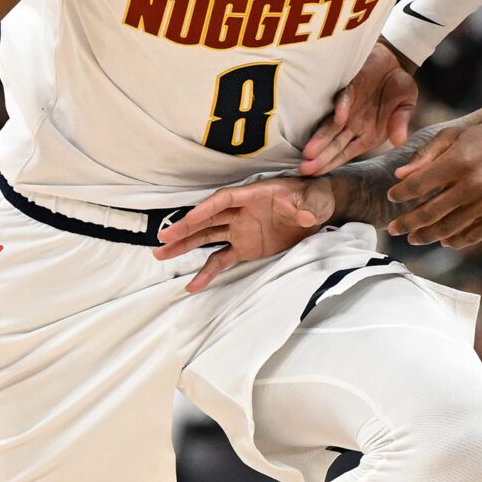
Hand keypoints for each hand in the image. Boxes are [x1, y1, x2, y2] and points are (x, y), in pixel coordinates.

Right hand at [152, 176, 338, 290]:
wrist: (320, 210)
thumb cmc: (316, 198)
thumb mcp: (315, 200)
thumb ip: (306, 207)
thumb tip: (302, 214)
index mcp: (254, 195)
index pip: (225, 200)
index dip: (207, 208)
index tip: (189, 219)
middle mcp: (241, 211)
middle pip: (208, 219)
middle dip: (186, 228)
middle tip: (163, 238)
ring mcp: (241, 229)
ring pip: (207, 237)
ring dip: (185, 245)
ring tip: (161, 254)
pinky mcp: (245, 247)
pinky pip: (222, 260)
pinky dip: (208, 272)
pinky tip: (193, 286)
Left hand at [299, 44, 418, 173]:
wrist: (393, 60)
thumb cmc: (399, 88)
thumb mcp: (406, 106)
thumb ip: (401, 123)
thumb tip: (399, 141)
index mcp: (367, 134)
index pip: (345, 153)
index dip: (332, 163)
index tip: (317, 174)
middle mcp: (353, 124)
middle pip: (334, 144)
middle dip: (320, 157)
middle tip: (305, 169)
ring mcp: (348, 108)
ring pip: (332, 127)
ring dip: (320, 139)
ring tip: (308, 154)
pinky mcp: (348, 88)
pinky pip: (345, 99)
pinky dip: (342, 109)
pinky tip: (339, 119)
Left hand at [386, 102, 481, 247]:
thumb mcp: (454, 135)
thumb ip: (425, 155)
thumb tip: (399, 176)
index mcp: (458, 161)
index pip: (418, 185)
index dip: (401, 194)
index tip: (392, 197)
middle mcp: (474, 184)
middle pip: (430, 212)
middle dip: (407, 223)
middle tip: (393, 229)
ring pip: (449, 229)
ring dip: (427, 236)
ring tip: (414, 238)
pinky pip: (473, 235)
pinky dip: (455, 241)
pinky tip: (443, 240)